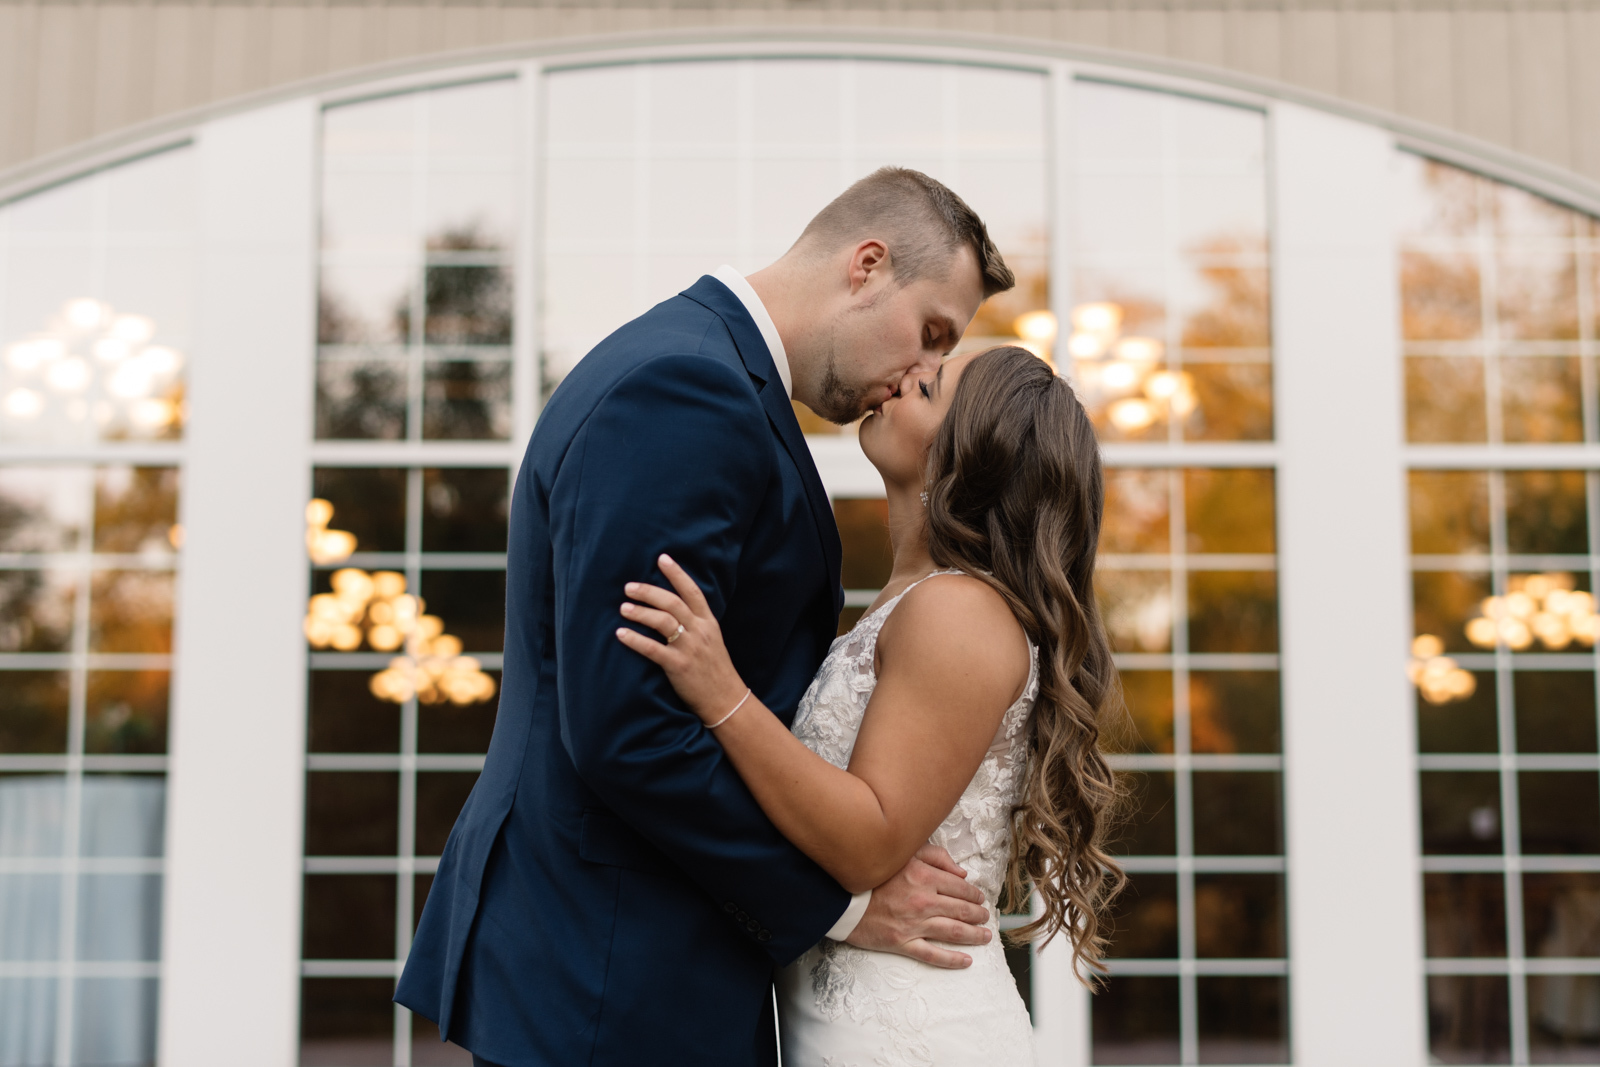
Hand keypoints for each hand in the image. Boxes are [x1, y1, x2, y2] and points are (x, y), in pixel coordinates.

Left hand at [616, 554, 748, 723]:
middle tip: (629, 587)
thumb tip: (671, 608)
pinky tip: (621, 634)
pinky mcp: (678, 666)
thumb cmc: (715, 669)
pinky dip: (635, 640)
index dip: (677, 573)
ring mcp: (690, 648)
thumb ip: (695, 623)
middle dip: (648, 591)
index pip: (692, 591)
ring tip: (623, 608)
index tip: (662, 558)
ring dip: (640, 612)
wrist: (726, 699)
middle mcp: (700, 631)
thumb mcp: (712, 640)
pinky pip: (653, 649)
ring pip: (662, 621)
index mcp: (708, 622)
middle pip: (672, 602)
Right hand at [844, 844, 991, 968]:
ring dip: (974, 935)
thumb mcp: (903, 854)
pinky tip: (966, 961)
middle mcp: (923, 901)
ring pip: (953, 932)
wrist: (840, 898)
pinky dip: (952, 960)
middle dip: (978, 915)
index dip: (974, 894)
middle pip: (961, 910)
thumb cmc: (871, 874)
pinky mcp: (901, 943)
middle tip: (985, 918)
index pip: (960, 887)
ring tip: (985, 937)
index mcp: (924, 876)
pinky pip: (932, 955)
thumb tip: (961, 873)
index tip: (979, 898)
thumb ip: (935, 857)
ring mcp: (913, 925)